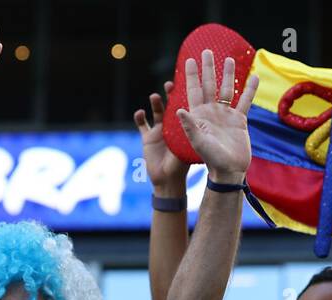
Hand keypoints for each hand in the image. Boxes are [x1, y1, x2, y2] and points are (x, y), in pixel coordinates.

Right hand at [134, 81, 189, 196]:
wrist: (169, 182)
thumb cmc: (182, 166)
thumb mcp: (187, 147)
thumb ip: (188, 133)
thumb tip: (191, 119)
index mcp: (184, 127)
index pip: (185, 106)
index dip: (185, 95)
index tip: (186, 85)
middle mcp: (172, 126)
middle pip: (170, 104)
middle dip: (169, 94)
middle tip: (169, 85)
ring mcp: (159, 131)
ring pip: (156, 111)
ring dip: (155, 103)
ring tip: (154, 96)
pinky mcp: (147, 138)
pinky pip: (142, 124)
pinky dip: (139, 117)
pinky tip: (139, 113)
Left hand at [175, 50, 258, 183]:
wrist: (229, 171)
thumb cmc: (212, 159)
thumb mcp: (198, 142)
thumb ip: (189, 126)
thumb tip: (177, 109)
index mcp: (199, 116)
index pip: (193, 90)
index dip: (191, 75)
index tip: (188, 60)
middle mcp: (211, 112)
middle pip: (209, 85)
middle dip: (208, 68)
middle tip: (206, 51)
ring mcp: (225, 115)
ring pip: (226, 90)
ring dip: (227, 74)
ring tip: (229, 59)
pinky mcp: (239, 120)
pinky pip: (244, 101)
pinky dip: (249, 90)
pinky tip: (254, 77)